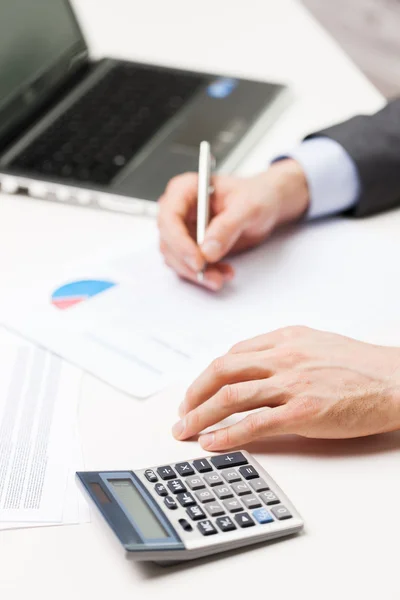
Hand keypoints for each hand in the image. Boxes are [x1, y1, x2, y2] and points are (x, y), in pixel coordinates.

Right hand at [157, 159, 308, 290]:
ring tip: (221, 276)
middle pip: (168, 242)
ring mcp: (183, 230)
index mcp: (186, 189)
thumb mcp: (249, 206)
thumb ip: (228, 226)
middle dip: (188, 264)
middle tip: (211, 276)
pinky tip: (223, 273)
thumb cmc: (257, 195)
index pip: (169, 217)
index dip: (179, 242)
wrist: (267, 205)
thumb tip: (208, 249)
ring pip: (176, 258)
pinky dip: (203, 274)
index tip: (198, 260)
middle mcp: (180, 210)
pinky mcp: (191, 246)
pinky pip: (189, 266)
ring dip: (196, 273)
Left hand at [172, 326, 399, 449]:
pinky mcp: (304, 411)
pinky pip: (254, 423)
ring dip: (200, 415)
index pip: (234, 354)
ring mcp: (292, 383)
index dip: (210, 374)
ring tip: (185, 430)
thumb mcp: (318, 343)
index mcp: (286, 338)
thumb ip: (286, 350)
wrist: (396, 380)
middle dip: (195, 392)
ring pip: (231, 396)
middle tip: (183, 410)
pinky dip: (227, 434)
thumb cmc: (362, 365)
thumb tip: (258, 366)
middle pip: (222, 370)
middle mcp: (284, 356)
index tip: (199, 389)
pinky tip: (212, 442)